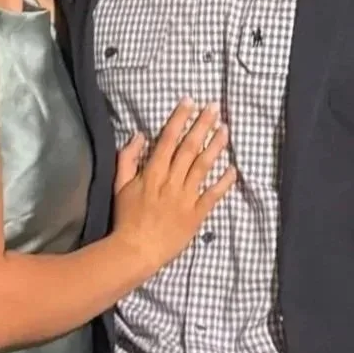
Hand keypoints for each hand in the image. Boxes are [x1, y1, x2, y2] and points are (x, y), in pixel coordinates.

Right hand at [110, 99, 235, 275]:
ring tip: (226, 130)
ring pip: (203, 166)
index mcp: (152, 172)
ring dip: (215, 146)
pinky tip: (233, 169)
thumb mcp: (119, 185)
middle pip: (189, 147)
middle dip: (202, 125)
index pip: (168, 139)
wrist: (135, 250)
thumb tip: (139, 135)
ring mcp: (185, 197)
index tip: (190, 101)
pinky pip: (213, 195)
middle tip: (215, 107)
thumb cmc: (126, 218)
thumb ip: (128, 158)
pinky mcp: (196, 214)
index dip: (180, 118)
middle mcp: (171, 181)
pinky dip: (224, 182)